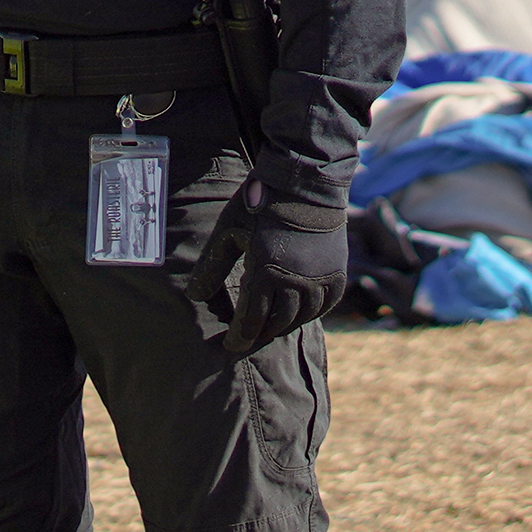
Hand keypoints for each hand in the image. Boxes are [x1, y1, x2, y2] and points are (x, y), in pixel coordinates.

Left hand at [186, 179, 347, 352]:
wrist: (304, 185)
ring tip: (270, 327)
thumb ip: (211, 268)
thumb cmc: (259, 205)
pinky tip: (297, 313)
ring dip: (284, 326)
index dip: (240, 337)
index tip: (231, 346)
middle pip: (277, 323)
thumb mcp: (228, 233)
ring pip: (302, 318)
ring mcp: (320, 279)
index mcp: (266, 272)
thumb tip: (194, 297)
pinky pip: (325, 306)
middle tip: (248, 338)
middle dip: (260, 334)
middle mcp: (296, 281)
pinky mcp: (337, 273)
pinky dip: (310, 314)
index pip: (251, 319)